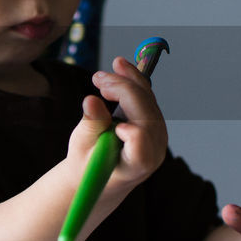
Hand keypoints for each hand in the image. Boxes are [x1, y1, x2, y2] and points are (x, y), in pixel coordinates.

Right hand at [87, 55, 167, 184]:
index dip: (133, 135)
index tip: (116, 126)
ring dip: (127, 80)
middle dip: (123, 90)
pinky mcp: (154, 122)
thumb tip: (91, 100)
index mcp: (137, 165)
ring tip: (102, 75)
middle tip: (96, 79)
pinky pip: (147, 96)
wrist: (99, 172)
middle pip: (145, 113)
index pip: (142, 148)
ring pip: (148, 100)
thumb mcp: (83, 146)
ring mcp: (157, 134)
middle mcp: (154, 149)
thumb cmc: (88, 164)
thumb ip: (91, 125)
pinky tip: (120, 67)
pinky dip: (133, 81)